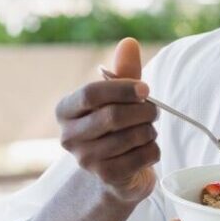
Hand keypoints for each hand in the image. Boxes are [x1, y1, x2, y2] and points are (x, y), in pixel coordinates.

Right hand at [55, 38, 158, 202]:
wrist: (119, 171)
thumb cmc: (117, 127)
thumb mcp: (118, 97)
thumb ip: (123, 72)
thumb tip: (129, 43)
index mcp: (65, 110)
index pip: (90, 93)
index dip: (122, 88)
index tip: (146, 89)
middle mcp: (68, 136)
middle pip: (112, 116)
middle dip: (142, 111)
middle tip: (154, 110)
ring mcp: (85, 160)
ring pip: (131, 137)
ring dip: (149, 130)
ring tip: (148, 130)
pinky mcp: (106, 177)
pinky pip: (142, 156)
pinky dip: (153, 149)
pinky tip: (147, 149)